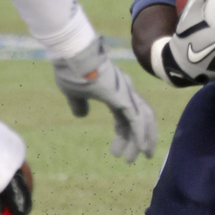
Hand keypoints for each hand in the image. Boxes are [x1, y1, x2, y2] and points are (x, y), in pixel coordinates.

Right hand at [52, 38, 157, 161]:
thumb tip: (81, 115)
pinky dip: (141, 134)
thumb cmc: (71, 70)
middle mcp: (125, 91)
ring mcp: (127, 92)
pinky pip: (137, 119)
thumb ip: (79, 104)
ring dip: (142, 141)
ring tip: (134, 159)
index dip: (123, 134)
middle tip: (132, 159)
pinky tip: (141, 148)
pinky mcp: (124, 96)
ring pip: (143, 120)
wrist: (71, 54)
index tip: (118, 152)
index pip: (125, 116)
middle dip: (138, 140)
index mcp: (114, 91)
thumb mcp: (73, 92)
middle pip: (140, 119)